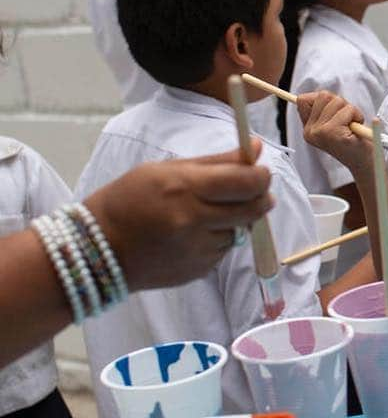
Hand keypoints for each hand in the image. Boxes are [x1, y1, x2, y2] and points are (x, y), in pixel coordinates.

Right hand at [85, 146, 272, 289]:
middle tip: (252, 190)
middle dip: (260, 196)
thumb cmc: (129, 199)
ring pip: (240, 230)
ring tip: (204, 212)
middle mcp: (194, 221)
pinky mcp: (198, 270)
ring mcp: (197, 249)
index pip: (246, 182)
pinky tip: (192, 233)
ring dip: (235, 219)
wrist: (96, 250)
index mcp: (185, 189)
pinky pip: (224, 249)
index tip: (260, 172)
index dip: (261, 176)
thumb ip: (216, 161)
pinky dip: (218, 238)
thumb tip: (255, 147)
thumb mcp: (167, 169)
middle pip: (254, 208)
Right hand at [297, 91, 370, 172]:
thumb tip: (321, 94)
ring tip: (352, 126)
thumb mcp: (334, 123)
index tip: (335, 113)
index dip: (323, 100)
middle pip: (323, 96)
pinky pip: (348, 110)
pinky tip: (356, 130)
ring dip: (351, 110)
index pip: (304, 99)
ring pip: (336, 101)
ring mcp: (320, 133)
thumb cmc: (353, 140)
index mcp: (308, 129)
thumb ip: (324, 110)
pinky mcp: (333, 133)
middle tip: (347, 120)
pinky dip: (357, 115)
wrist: (365, 164)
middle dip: (340, 103)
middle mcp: (310, 132)